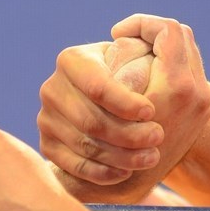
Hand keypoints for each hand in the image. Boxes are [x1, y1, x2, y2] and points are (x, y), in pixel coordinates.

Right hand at [38, 14, 209, 194]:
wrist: (105, 120)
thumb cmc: (132, 80)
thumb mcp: (138, 56)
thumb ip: (153, 45)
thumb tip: (163, 38)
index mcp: (74, 60)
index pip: (98, 86)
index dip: (125, 102)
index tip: (151, 111)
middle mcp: (53, 87)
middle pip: (92, 121)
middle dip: (129, 134)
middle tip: (157, 137)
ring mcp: (46, 118)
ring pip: (85, 146)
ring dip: (123, 156)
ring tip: (151, 157)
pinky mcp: (47, 146)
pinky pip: (74, 165)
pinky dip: (103, 172)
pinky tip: (126, 172)